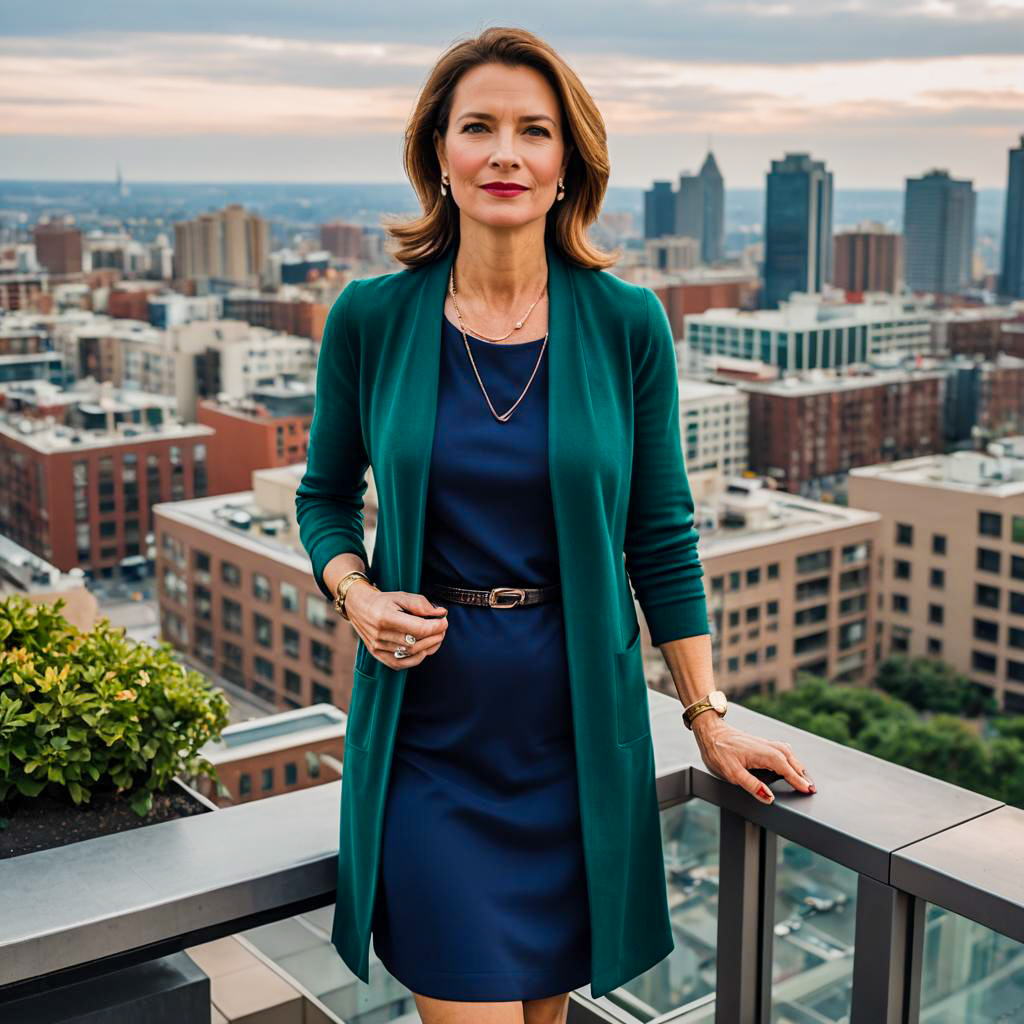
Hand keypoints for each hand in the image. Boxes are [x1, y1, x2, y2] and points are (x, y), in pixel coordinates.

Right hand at [345, 584, 448, 669]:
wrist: (358, 606)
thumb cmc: (383, 600)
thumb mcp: (401, 596)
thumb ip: (421, 604)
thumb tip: (441, 614)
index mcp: (385, 617)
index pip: (418, 628)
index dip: (436, 627)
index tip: (444, 621)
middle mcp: (380, 634)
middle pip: (416, 642)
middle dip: (435, 637)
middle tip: (443, 629)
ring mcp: (377, 647)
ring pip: (410, 654)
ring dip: (428, 647)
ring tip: (436, 638)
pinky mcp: (376, 654)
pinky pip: (399, 664)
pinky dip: (415, 660)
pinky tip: (423, 650)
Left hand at [690, 716, 815, 804]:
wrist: (710, 731)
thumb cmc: (718, 751)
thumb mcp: (732, 773)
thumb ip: (752, 786)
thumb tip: (769, 797)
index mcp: (764, 754)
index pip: (786, 770)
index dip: (798, 781)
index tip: (809, 790)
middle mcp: (768, 746)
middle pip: (791, 760)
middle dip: (802, 774)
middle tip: (812, 789)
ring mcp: (765, 743)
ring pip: (788, 754)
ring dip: (798, 766)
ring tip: (804, 779)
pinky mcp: (762, 743)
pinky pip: (782, 750)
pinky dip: (790, 759)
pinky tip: (790, 763)